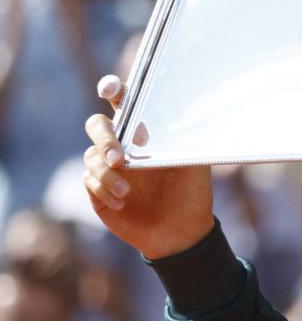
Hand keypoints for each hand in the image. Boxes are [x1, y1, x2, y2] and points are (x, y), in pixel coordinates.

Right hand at [83, 75, 214, 259]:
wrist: (181, 231)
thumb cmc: (191, 193)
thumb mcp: (194, 165)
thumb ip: (184, 141)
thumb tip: (184, 115)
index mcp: (144, 132)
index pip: (123, 102)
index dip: (112, 89)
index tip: (109, 90)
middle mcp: (122, 145)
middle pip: (97, 125)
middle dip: (104, 139)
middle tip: (119, 159)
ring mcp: (108, 167)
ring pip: (91, 156)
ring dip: (107, 174)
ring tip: (127, 192)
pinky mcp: (98, 189)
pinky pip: (89, 181)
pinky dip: (103, 190)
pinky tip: (122, 203)